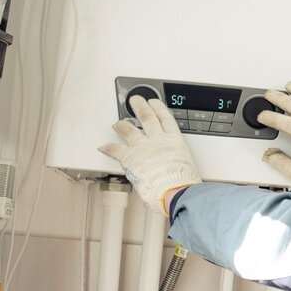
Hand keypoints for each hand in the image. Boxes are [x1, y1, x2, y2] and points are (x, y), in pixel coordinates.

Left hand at [98, 96, 201, 212]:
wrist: (174, 189)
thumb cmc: (183, 183)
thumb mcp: (187, 168)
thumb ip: (178, 165)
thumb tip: (177, 172)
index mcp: (174, 141)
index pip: (166, 119)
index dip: (159, 109)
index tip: (155, 103)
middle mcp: (158, 140)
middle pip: (147, 117)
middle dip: (140, 107)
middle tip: (136, 101)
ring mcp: (142, 147)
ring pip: (129, 129)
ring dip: (121, 124)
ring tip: (117, 123)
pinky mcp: (129, 157)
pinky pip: (114, 149)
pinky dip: (108, 148)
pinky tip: (103, 147)